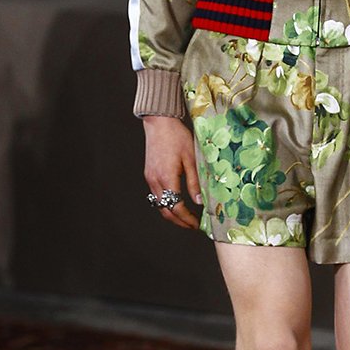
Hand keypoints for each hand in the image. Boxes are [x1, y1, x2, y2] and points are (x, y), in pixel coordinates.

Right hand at [143, 115, 202, 230]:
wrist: (159, 123)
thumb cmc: (177, 137)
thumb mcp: (192, 158)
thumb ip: (194, 181)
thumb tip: (200, 202)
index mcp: (167, 178)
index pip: (176, 207)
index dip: (187, 219)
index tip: (197, 224)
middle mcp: (155, 181)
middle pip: (165, 211)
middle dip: (179, 222)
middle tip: (193, 226)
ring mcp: (150, 178)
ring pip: (159, 205)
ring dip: (172, 214)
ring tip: (187, 217)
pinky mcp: (149, 174)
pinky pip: (156, 196)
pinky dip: (166, 204)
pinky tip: (177, 202)